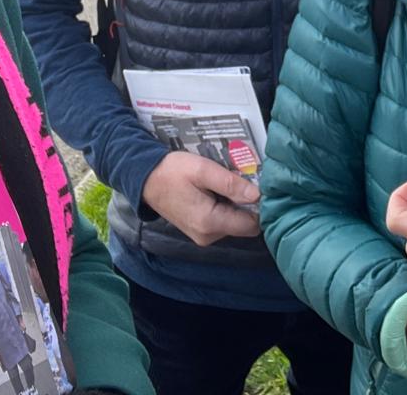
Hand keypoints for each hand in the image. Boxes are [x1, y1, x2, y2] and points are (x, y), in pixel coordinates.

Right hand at [141, 151, 260, 246]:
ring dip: (236, 205)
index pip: (251, 225)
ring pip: (235, 223)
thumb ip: (231, 184)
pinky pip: (223, 222)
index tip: (260, 188)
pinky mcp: (200, 231)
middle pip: (244, 225)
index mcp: (210, 222)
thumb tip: (257, 196)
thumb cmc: (173, 172)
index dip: (260, 207)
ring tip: (227, 183)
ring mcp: (203, 235)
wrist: (146, 179)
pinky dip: (226, 207)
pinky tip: (218, 190)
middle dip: (248, 205)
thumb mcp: (203, 170)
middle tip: (243, 180)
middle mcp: (208, 235)